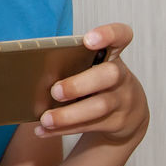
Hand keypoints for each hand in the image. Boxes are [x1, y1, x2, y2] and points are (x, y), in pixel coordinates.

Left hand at [34, 23, 148, 144]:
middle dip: (80, 83)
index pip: (120, 36)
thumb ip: (73, 64)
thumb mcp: (95, 67)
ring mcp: (123, 101)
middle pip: (108, 75)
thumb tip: (34, 72)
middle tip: (55, 91)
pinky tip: (43, 130)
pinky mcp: (117, 123)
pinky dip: (64, 130)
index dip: (108, 35)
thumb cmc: (100, 83)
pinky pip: (89, 127)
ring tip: (45, 118)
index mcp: (113, 56)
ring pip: (99, 107)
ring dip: (68, 115)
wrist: (130, 114)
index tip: (88, 40)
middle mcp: (121, 77)